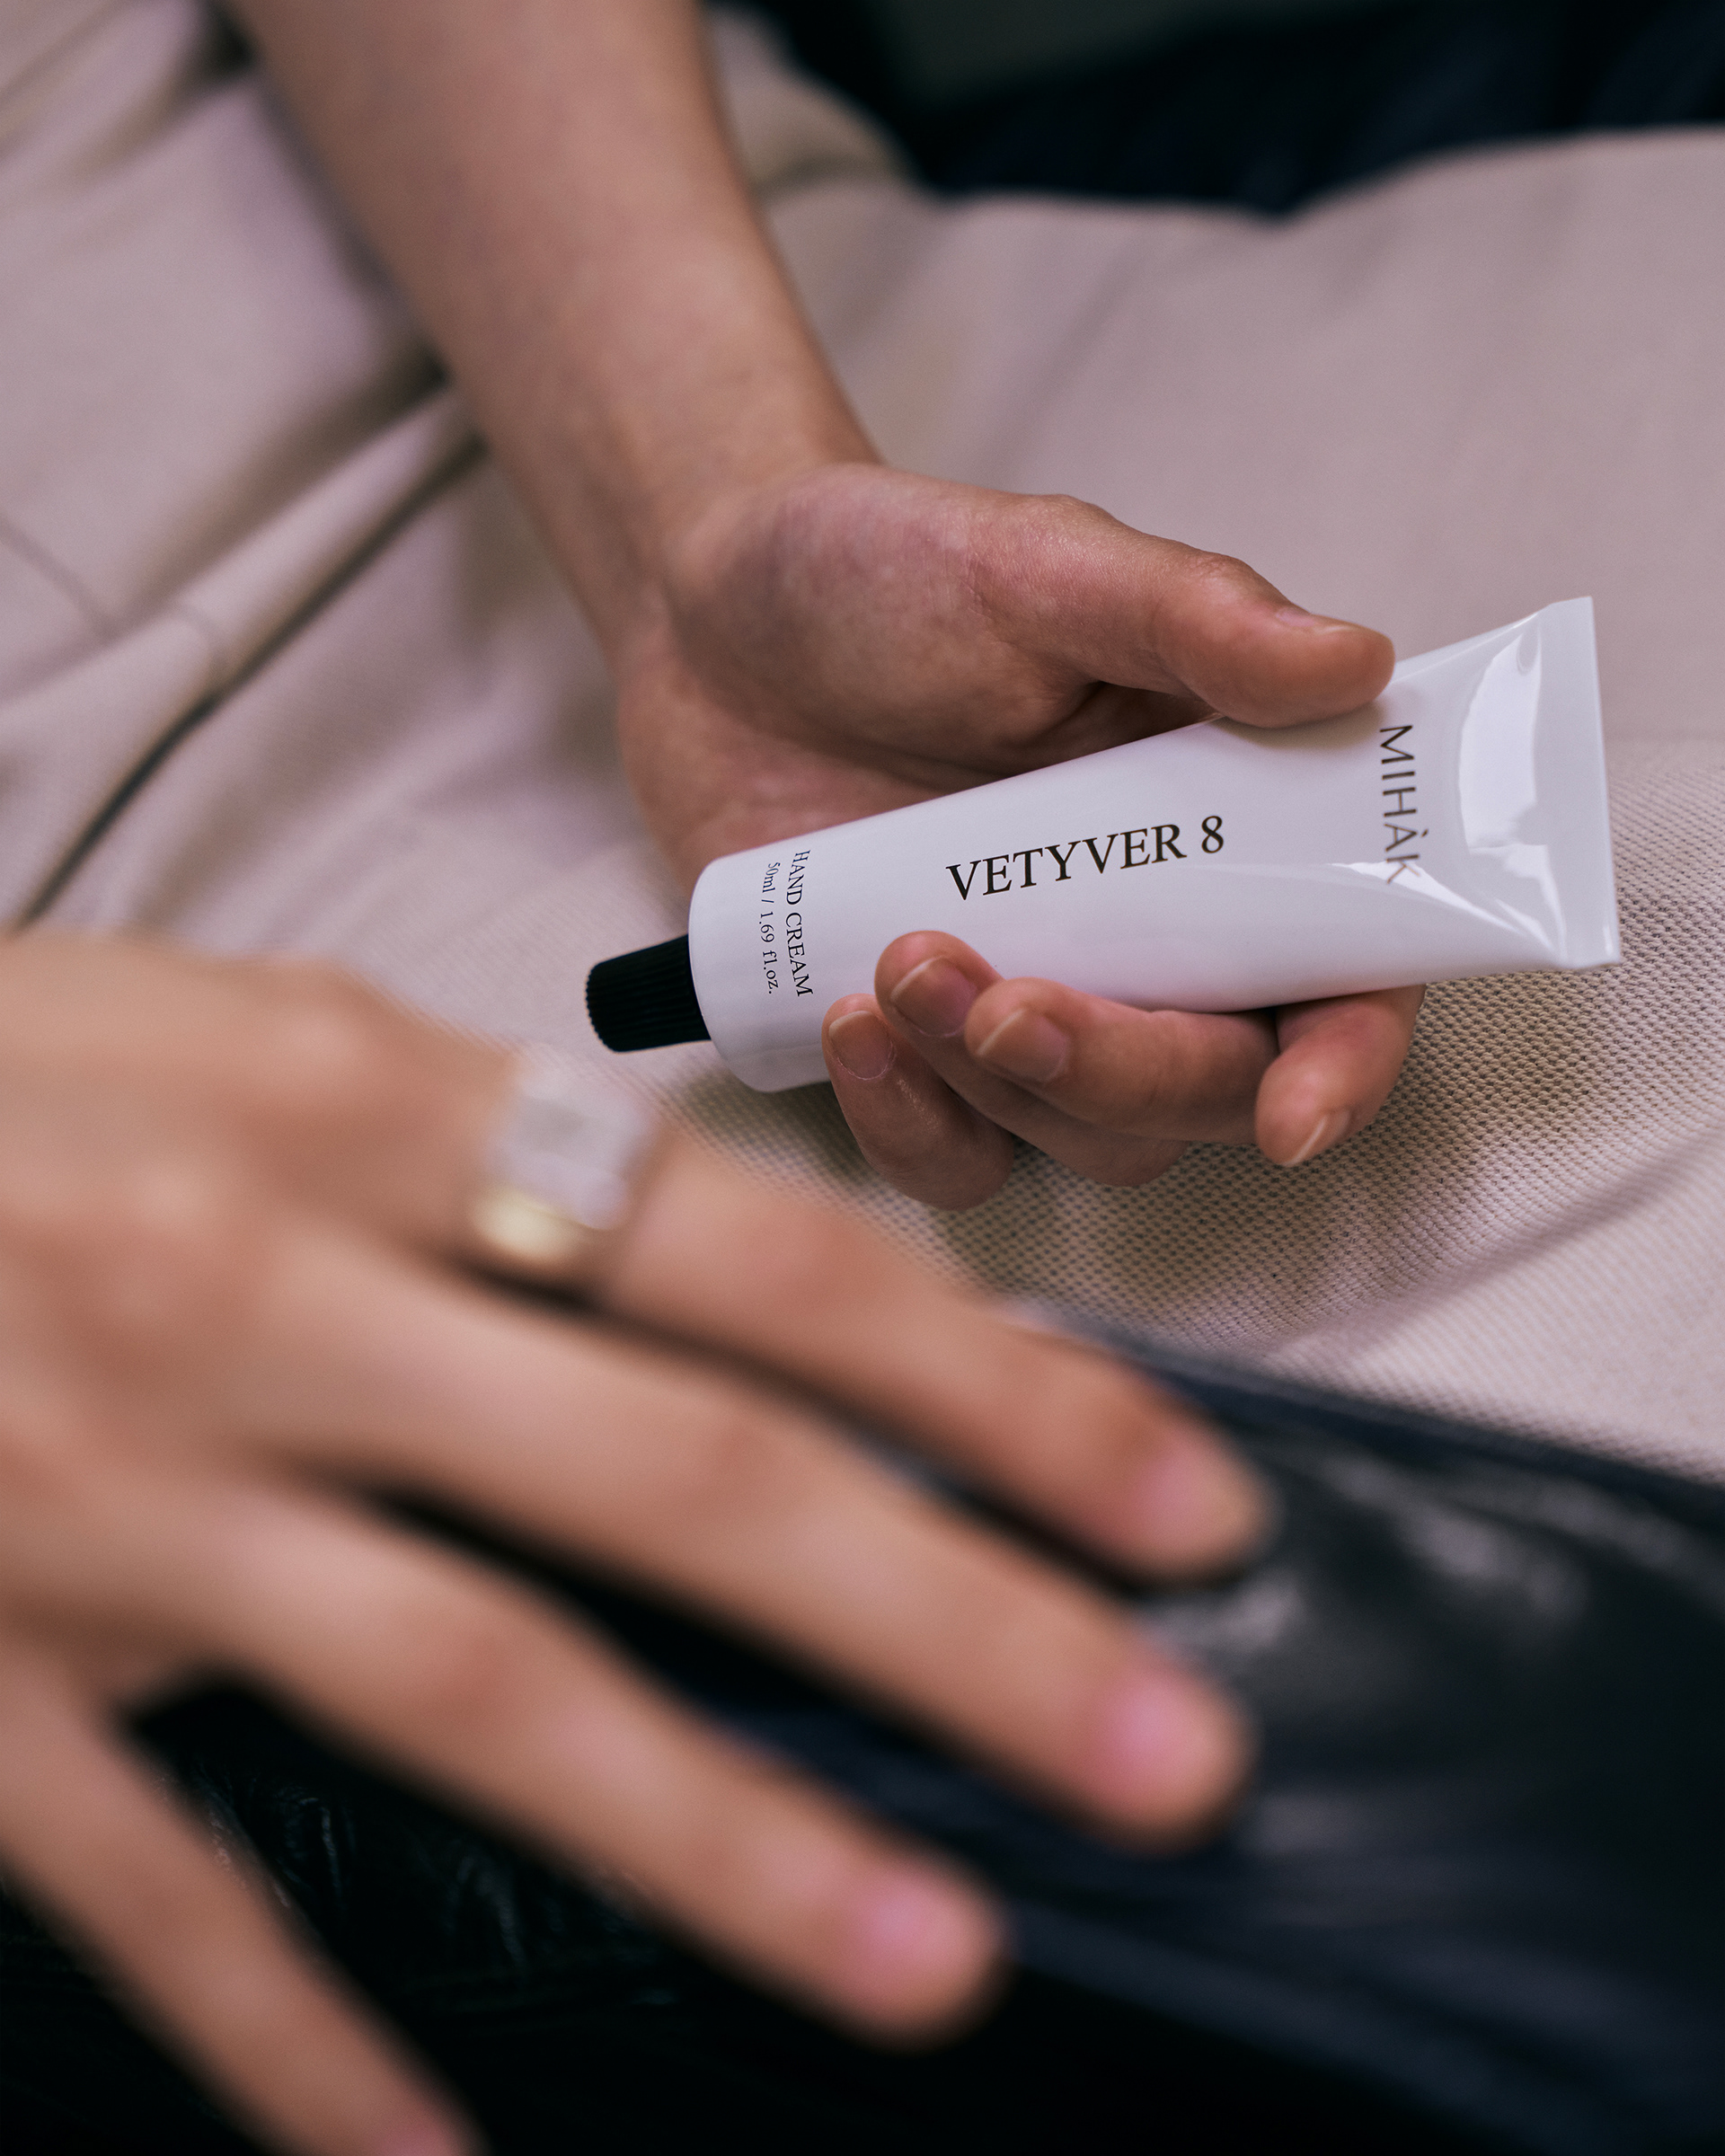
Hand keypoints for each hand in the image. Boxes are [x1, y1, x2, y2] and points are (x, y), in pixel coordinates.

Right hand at [0, 934, 1264, 2155]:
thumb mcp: (241, 1036)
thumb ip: (475, 1149)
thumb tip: (709, 1250)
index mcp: (354, 1112)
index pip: (752, 1261)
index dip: (988, 1388)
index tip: (1179, 1503)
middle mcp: (267, 1299)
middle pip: (678, 1482)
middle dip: (950, 1622)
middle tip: (1168, 1752)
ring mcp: (118, 1504)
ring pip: (478, 1690)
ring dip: (725, 1837)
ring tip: (939, 1961)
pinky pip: (164, 1890)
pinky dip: (306, 2044)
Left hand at [625, 462, 1420, 1204]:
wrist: (708, 621)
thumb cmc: (893, 576)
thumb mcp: (1041, 568)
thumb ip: (1195, 617)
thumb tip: (1357, 665)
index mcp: (1234, 829)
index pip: (1342, 980)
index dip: (1343, 1065)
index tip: (1293, 1115)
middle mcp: (1159, 942)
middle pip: (1210, 1089)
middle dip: (1122, 1075)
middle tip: (1012, 1007)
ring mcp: (1039, 1007)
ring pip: (1087, 1140)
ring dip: (1001, 1089)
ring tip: (899, 958)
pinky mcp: (925, 1054)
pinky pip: (954, 1160)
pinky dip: (908, 1125)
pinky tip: (845, 1022)